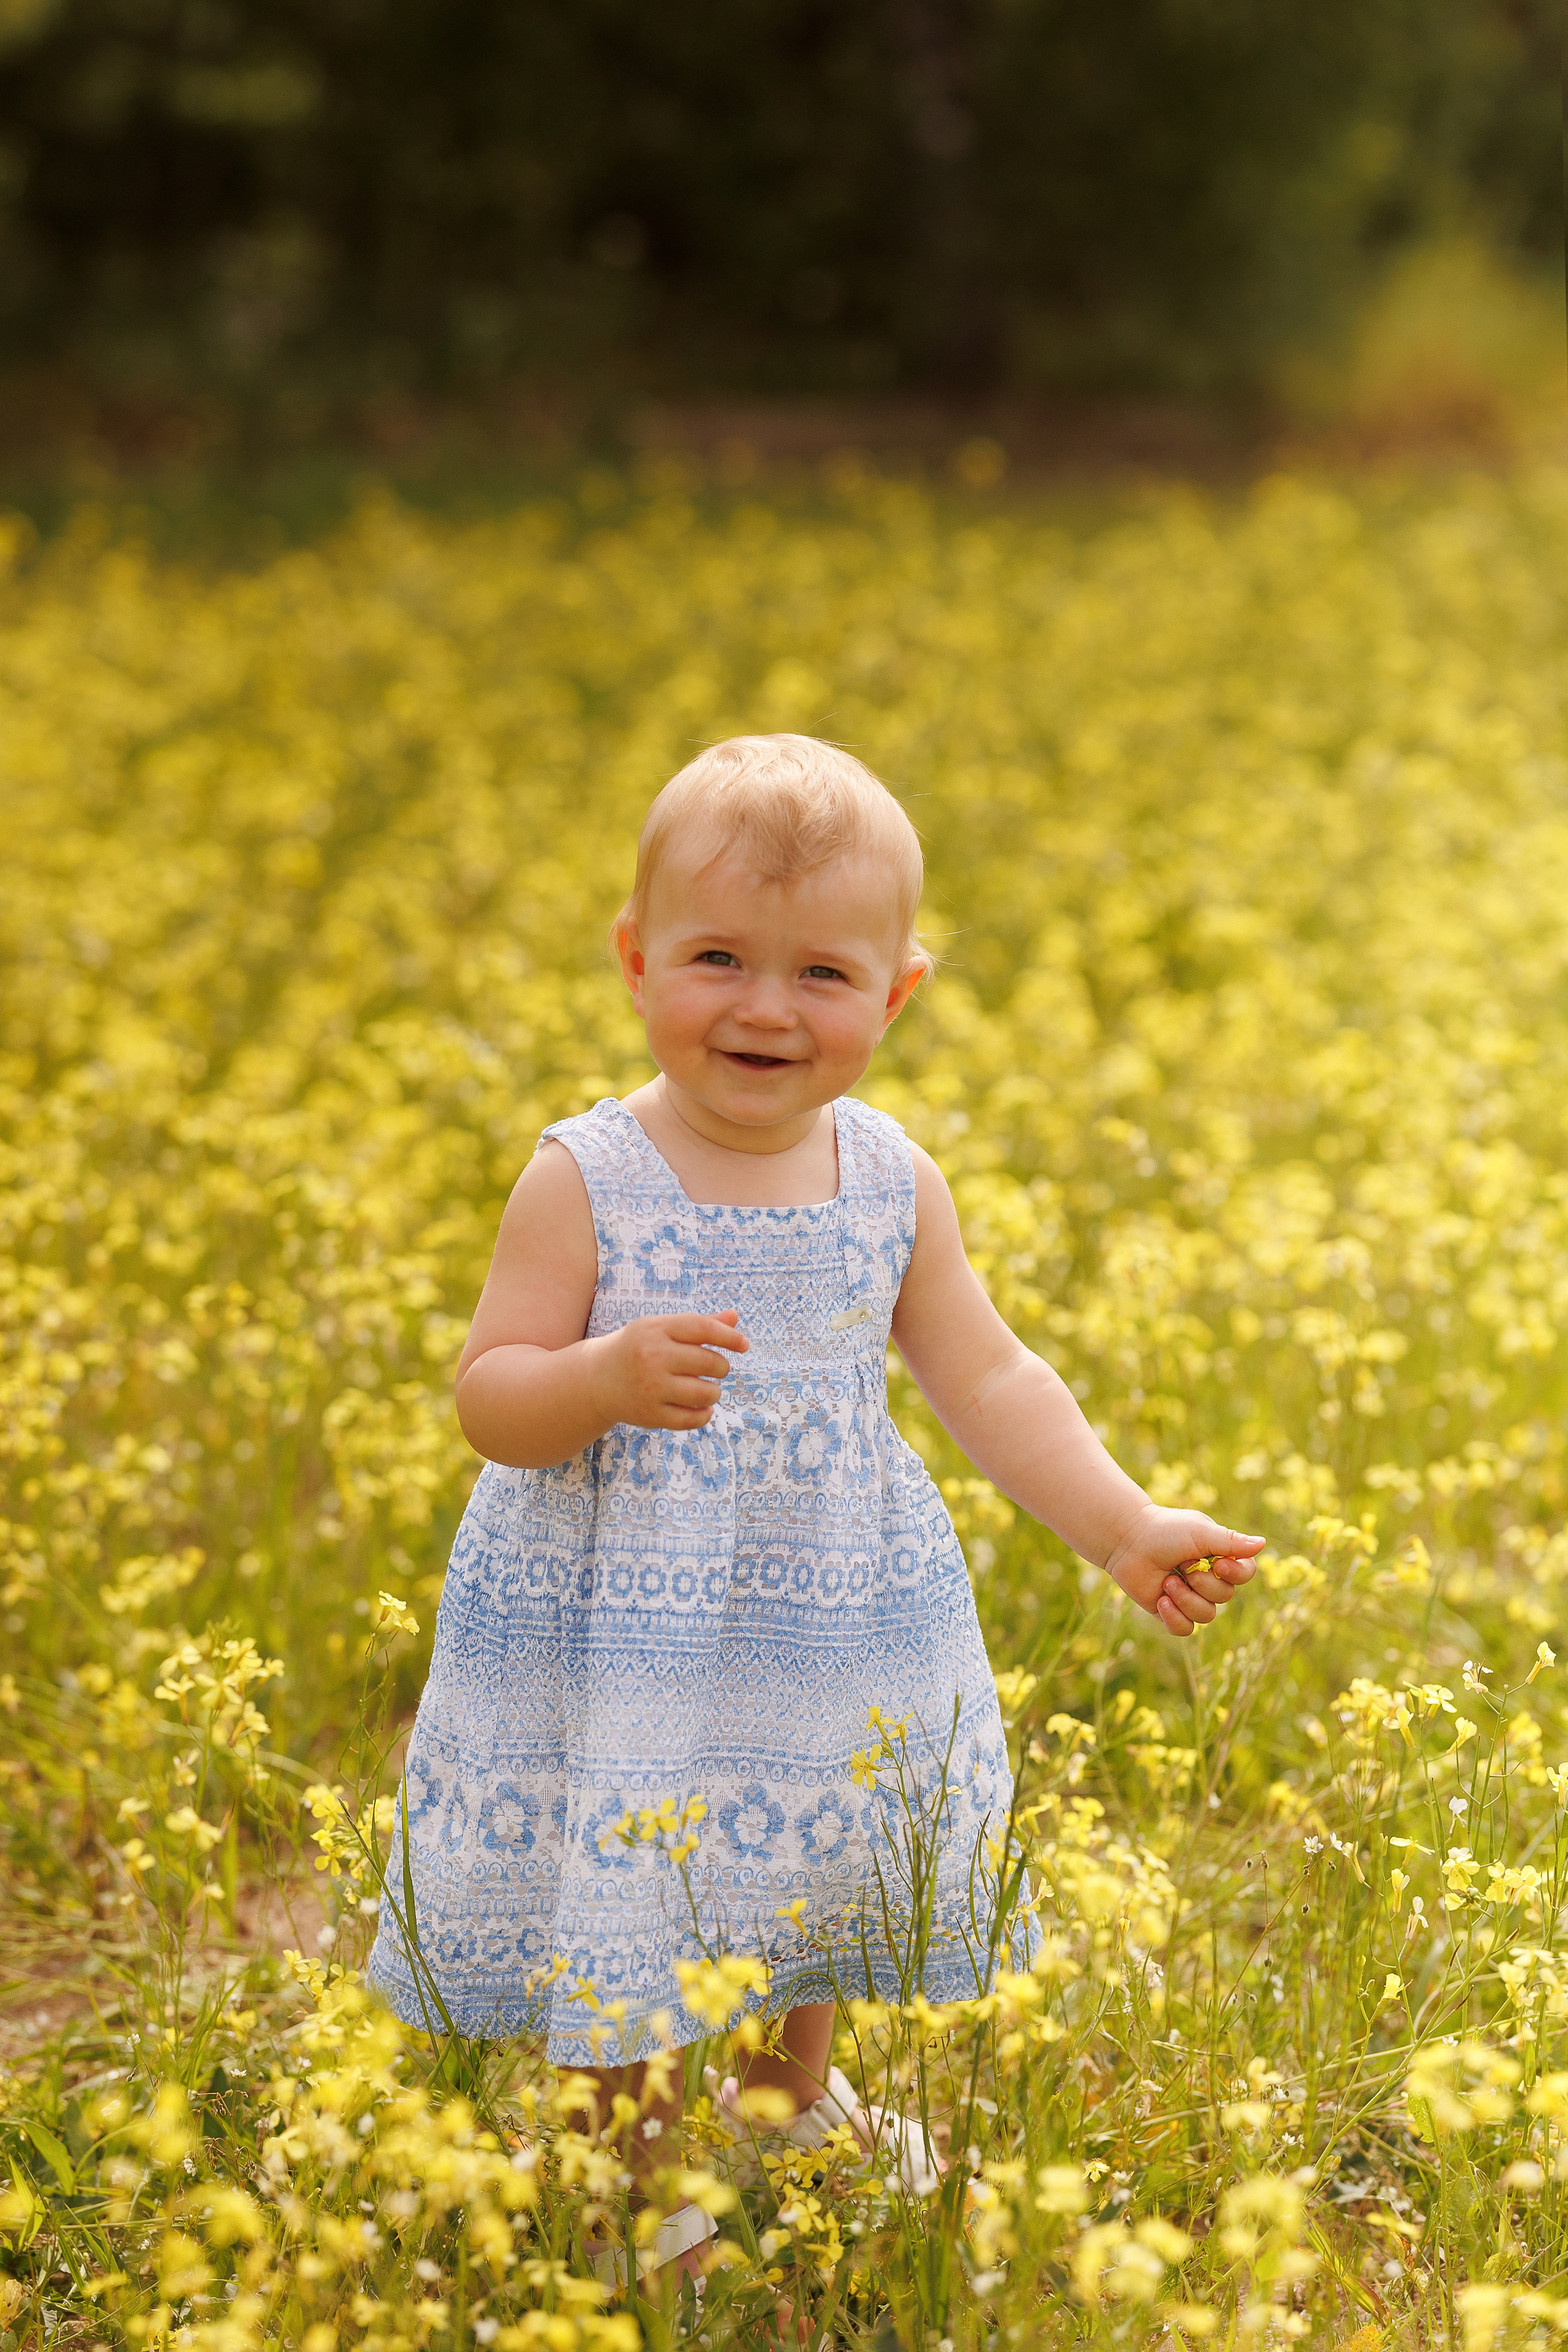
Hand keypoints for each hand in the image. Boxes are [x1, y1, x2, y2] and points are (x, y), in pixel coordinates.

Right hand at [592, 1309, 748, 1431]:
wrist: (597, 1379)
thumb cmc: (638, 1348)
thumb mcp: (661, 1329)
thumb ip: (699, 1324)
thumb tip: (735, 1318)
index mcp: (656, 1329)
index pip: (702, 1329)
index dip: (729, 1336)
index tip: (744, 1345)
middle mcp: (652, 1357)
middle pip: (709, 1362)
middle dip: (722, 1367)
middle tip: (717, 1369)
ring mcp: (650, 1387)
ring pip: (706, 1393)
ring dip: (714, 1392)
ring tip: (707, 1389)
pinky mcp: (650, 1414)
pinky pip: (693, 1419)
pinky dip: (704, 1414)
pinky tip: (702, 1408)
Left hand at [1103, 1505, 1264, 1637]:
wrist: (1127, 1541)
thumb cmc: (1165, 1531)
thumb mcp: (1200, 1532)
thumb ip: (1231, 1541)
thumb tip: (1263, 1543)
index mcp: (1220, 1557)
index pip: (1246, 1574)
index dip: (1236, 1575)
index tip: (1218, 1564)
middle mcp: (1209, 1579)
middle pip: (1225, 1596)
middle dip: (1202, 1583)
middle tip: (1181, 1565)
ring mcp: (1190, 1597)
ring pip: (1206, 1615)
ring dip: (1185, 1599)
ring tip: (1166, 1582)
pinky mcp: (1170, 1612)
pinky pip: (1186, 1630)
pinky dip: (1174, 1617)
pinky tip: (1161, 1600)